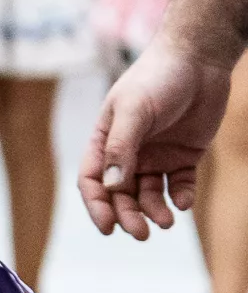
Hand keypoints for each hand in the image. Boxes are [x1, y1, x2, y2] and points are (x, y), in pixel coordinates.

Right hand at [82, 42, 226, 236]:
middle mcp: (128, 153)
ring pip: (150, 194)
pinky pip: (180, 184)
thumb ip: (121, 148)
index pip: (94, 181)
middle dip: (129, 215)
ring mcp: (157, 155)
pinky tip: (184, 202)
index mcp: (106, 141)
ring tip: (166, 222)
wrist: (199, 58)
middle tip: (141, 233)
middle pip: (122, 194)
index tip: (108, 226)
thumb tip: (112, 187)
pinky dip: (181, 197)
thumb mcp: (133, 110)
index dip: (97, 205)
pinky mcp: (184, 155)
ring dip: (155, 211)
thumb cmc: (158, 78)